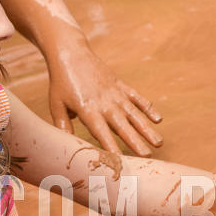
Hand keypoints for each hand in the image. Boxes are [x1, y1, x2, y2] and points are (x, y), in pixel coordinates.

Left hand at [46, 35, 162, 155]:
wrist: (71, 53)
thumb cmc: (60, 82)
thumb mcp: (56, 105)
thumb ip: (63, 125)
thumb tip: (66, 145)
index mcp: (88, 110)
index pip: (102, 133)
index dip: (112, 147)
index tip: (120, 161)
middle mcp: (104, 103)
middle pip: (123, 126)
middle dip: (136, 142)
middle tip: (147, 157)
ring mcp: (115, 93)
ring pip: (134, 114)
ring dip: (147, 129)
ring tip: (159, 143)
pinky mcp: (120, 85)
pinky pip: (137, 97)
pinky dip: (148, 107)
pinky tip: (158, 119)